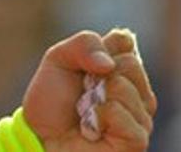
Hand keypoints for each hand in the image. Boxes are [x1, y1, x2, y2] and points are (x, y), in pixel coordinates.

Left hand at [21, 29, 156, 151]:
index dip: (99, 51)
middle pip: (129, 63)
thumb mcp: (59, 58)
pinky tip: (92, 128)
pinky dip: (99, 117)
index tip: (84, 67)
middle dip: (96, 75)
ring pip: (124, 87)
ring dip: (94, 99)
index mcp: (124, 69)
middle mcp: (138, 91)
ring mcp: (141, 117)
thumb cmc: (51, 100)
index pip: (125, 41)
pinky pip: (120, 113)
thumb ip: (85, 44)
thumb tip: (110, 63)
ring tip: (86, 114)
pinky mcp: (136, 140)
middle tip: (83, 94)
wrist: (40, 136)